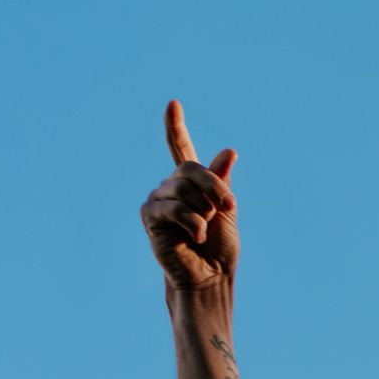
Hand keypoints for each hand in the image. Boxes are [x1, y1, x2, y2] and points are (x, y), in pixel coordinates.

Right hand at [140, 100, 238, 300]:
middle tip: (227, 206)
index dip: (175, 126)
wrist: (210, 275)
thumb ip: (222, 181)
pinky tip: (194, 236)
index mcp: (192, 183)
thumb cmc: (219, 247)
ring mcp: (158, 200)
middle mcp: (171, 187)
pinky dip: (192, 222)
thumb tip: (229, 151)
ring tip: (204, 229)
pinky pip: (173, 207)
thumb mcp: (226, 209)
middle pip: (190, 168)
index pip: (180, 148)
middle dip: (214, 186)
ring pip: (182, 188)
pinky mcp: (150, 216)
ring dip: (204, 210)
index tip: (173, 103)